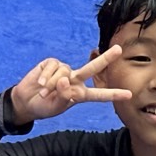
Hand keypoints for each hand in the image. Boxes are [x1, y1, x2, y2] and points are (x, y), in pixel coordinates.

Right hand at [8, 44, 131, 123]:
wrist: (25, 101)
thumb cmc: (44, 106)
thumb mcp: (56, 107)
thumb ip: (63, 96)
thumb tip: (65, 79)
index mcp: (80, 94)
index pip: (99, 94)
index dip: (113, 94)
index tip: (129, 95)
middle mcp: (75, 80)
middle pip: (92, 68)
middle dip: (106, 58)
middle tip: (119, 49)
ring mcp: (64, 70)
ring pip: (64, 73)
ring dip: (51, 85)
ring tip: (44, 93)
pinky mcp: (52, 63)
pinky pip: (52, 67)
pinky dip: (45, 77)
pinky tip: (39, 83)